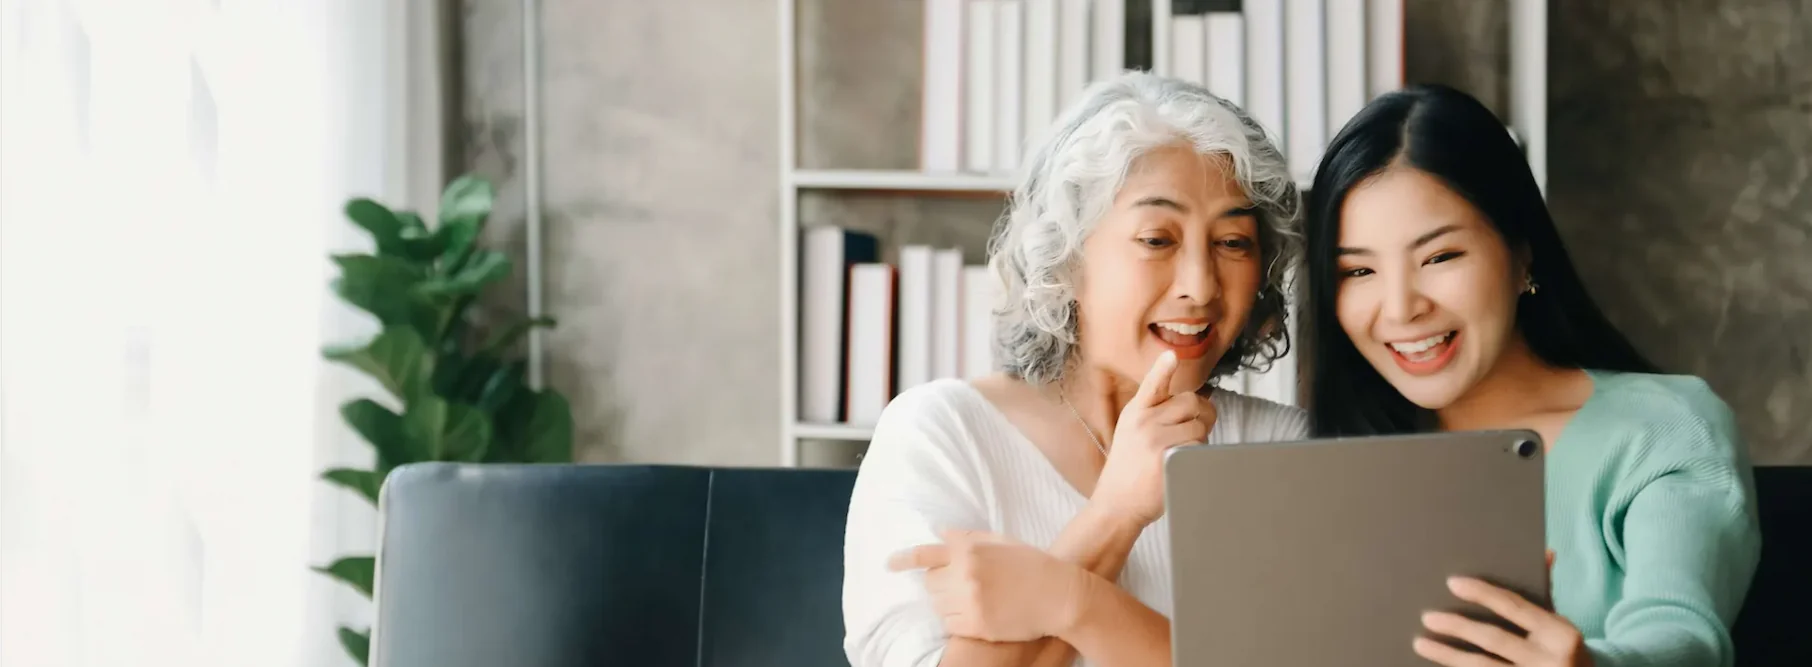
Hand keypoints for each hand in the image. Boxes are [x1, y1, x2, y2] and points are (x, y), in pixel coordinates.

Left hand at [887, 529, 1090, 642]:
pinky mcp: (976, 625)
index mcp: (970, 550)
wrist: (1058, 595)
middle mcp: (966, 574)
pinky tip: (976, 612)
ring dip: (947, 602)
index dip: (904, 560)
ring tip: (972, 598)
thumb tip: (939, 532)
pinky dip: (956, 619)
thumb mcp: (1000, 541)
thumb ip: (967, 538)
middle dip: (940, 583)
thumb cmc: (1031, 565)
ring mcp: (970, 601)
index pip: (927, 554)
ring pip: (938, 605)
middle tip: (960, 584)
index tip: (888, 564)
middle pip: (930, 583)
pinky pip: (950, 624)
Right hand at [1090, 350, 1217, 525]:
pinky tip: (1182, 465)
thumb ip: (1153, 415)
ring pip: (1199, 425)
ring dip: (1200, 439)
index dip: (1163, 369)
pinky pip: (1199, 445)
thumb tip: (1192, 402)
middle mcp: (1143, 422)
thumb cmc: (1128, 472)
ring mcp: (1155, 439)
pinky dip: (1199, 455)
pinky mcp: (1167, 457)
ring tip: (1181, 454)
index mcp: (1135, 413)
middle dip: (1202, 414)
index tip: (1171, 356)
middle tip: (1197, 428)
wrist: (1116, 505)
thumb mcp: (1130, 434)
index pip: (1152, 385)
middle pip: (1192, 402)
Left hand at [1414, 576, 1592, 666]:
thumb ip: (1545, 593)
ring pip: (1483, 666)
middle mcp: (1550, 660)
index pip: (1515, 607)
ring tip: (1421, 643)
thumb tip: (1545, 552)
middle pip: (1493, 639)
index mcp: (1561, 634)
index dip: (1483, 593)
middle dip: (1457, 626)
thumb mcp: (1560, 624)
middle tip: (1428, 617)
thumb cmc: (1562, 649)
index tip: (1453, 582)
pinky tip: (1438, 664)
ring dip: (1448, 654)